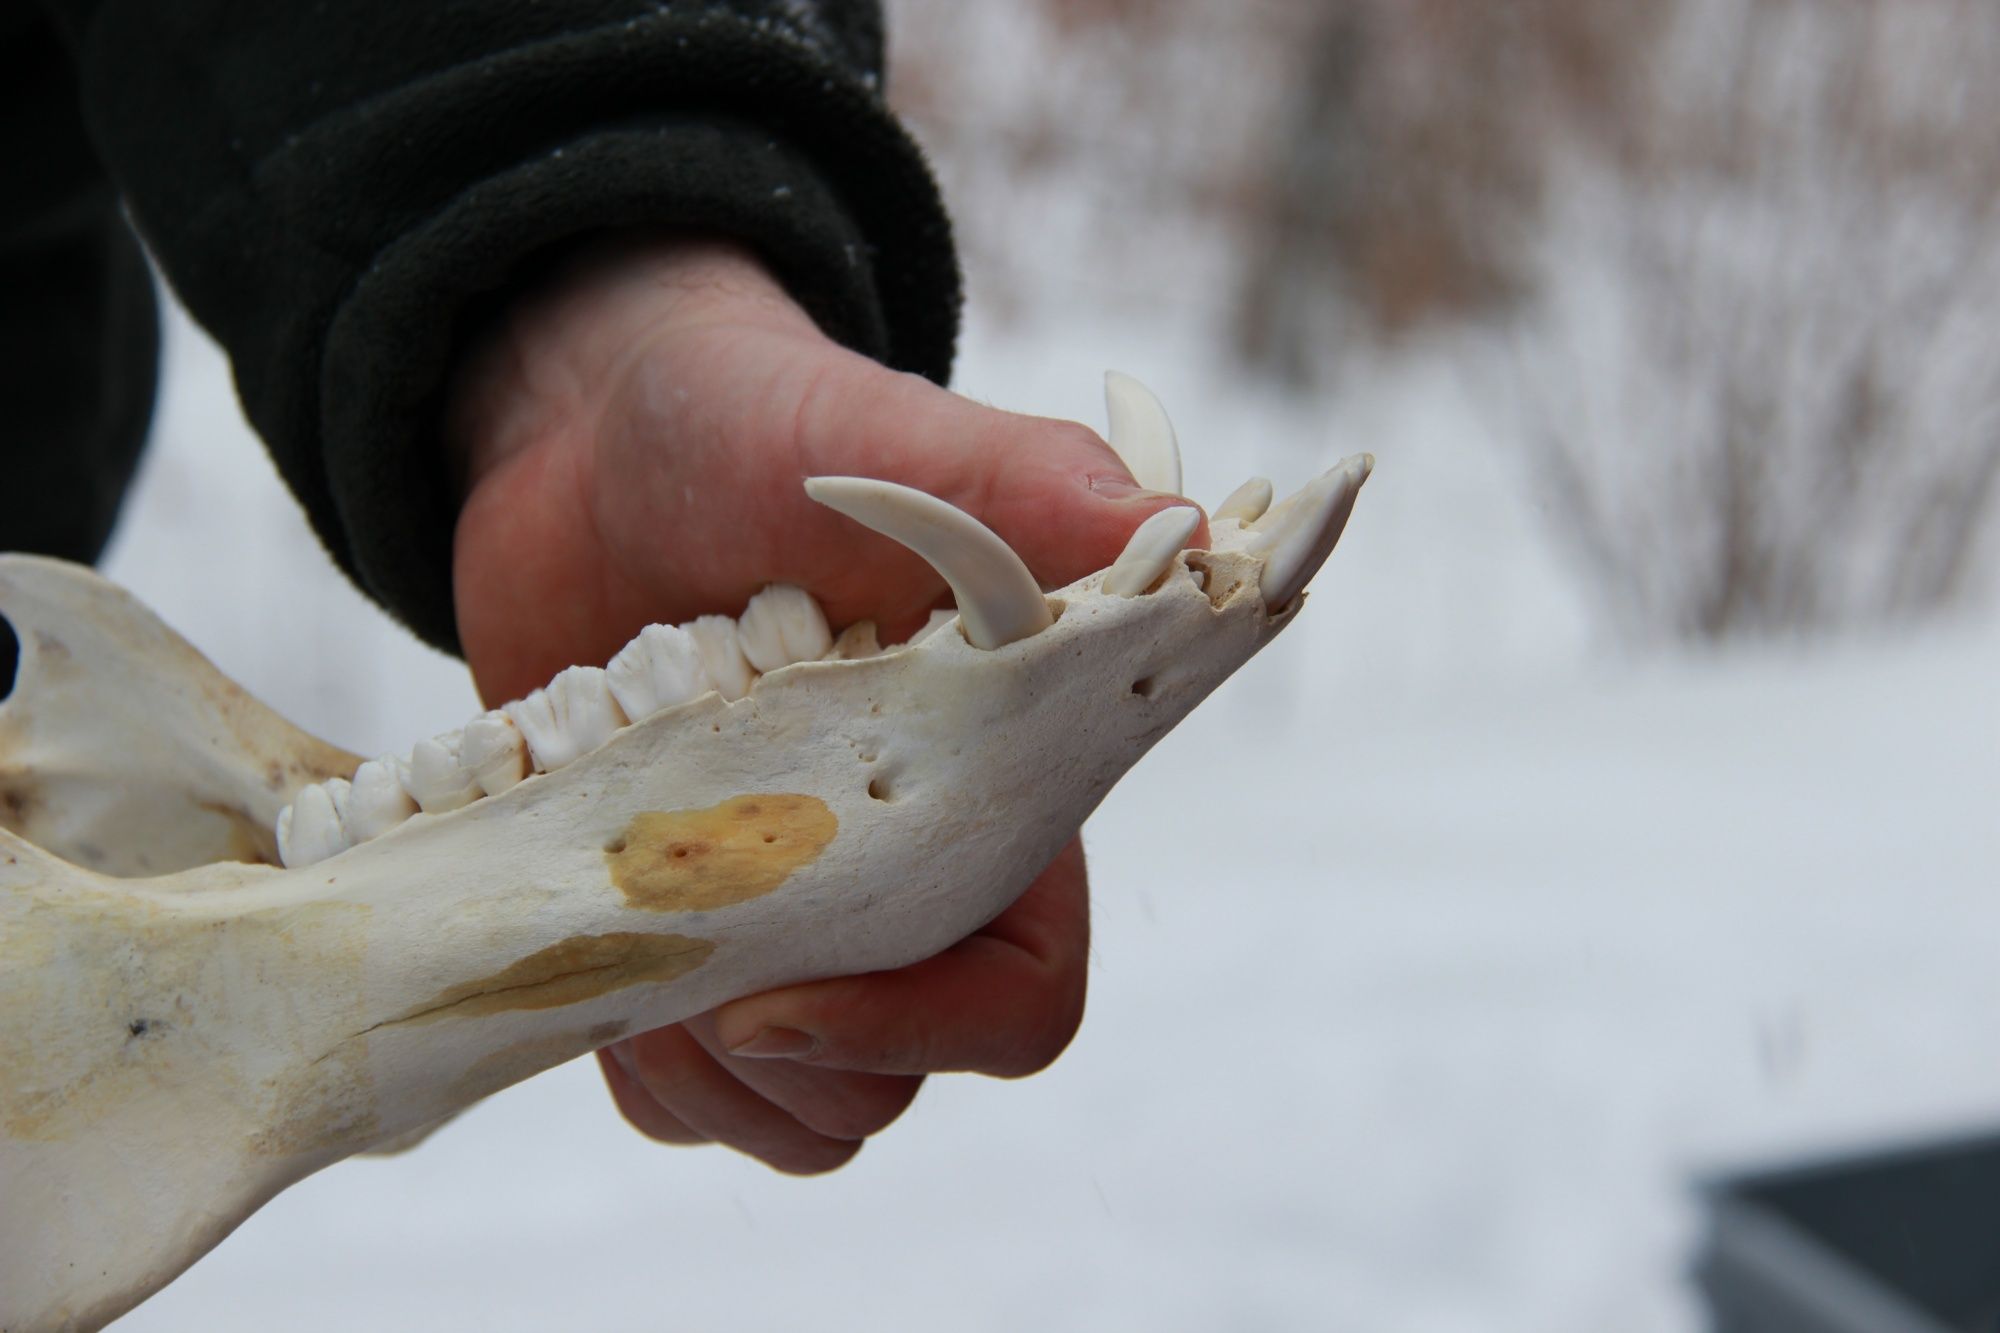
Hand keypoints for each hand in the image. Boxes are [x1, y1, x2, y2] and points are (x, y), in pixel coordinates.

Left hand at [444, 235, 1199, 1172]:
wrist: (588, 446)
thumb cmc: (747, 425)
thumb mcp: (877, 432)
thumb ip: (1024, 484)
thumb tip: (1191, 539)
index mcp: (991, 791)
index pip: (1024, 997)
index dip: (925, 1029)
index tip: (778, 991)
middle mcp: (905, 880)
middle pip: (894, 1082)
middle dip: (779, 1042)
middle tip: (671, 909)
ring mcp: (792, 921)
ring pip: (791, 1112)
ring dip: (693, 1060)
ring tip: (618, 903)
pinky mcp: (690, 939)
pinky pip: (682, 1098)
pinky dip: (629, 1059)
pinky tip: (587, 928)